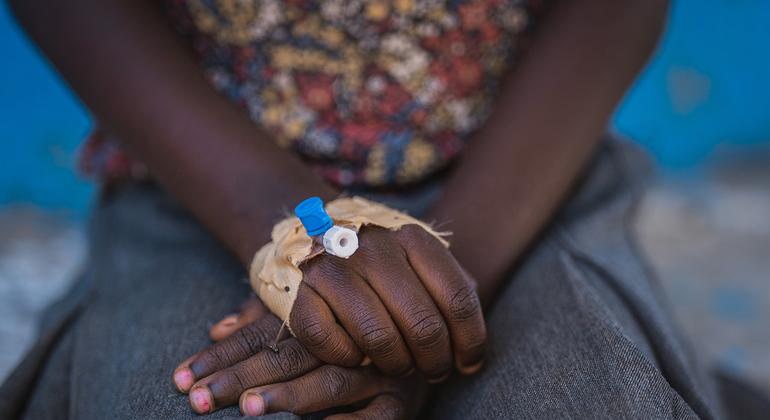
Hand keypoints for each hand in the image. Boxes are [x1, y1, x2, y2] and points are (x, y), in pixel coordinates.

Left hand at [173, 298, 425, 417]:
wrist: (433, 317)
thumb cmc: (359, 317)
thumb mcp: (312, 312)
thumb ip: (265, 317)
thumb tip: (217, 326)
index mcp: (324, 311)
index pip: (264, 332)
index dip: (224, 355)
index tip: (185, 379)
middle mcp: (350, 336)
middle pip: (290, 354)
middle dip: (242, 377)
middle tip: (202, 398)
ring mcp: (378, 369)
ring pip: (330, 380)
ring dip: (288, 396)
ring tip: (250, 407)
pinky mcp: (401, 402)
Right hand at [289, 224, 485, 381]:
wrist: (314, 233)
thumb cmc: (380, 261)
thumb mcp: (420, 261)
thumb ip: (450, 292)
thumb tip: (472, 352)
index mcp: (412, 238)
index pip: (458, 299)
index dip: (471, 341)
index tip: (468, 363)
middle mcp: (374, 248)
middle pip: (423, 325)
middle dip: (435, 362)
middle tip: (433, 371)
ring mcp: (335, 267)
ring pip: (379, 339)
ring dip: (396, 365)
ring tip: (399, 366)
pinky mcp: (300, 291)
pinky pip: (330, 342)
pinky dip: (347, 358)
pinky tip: (357, 355)